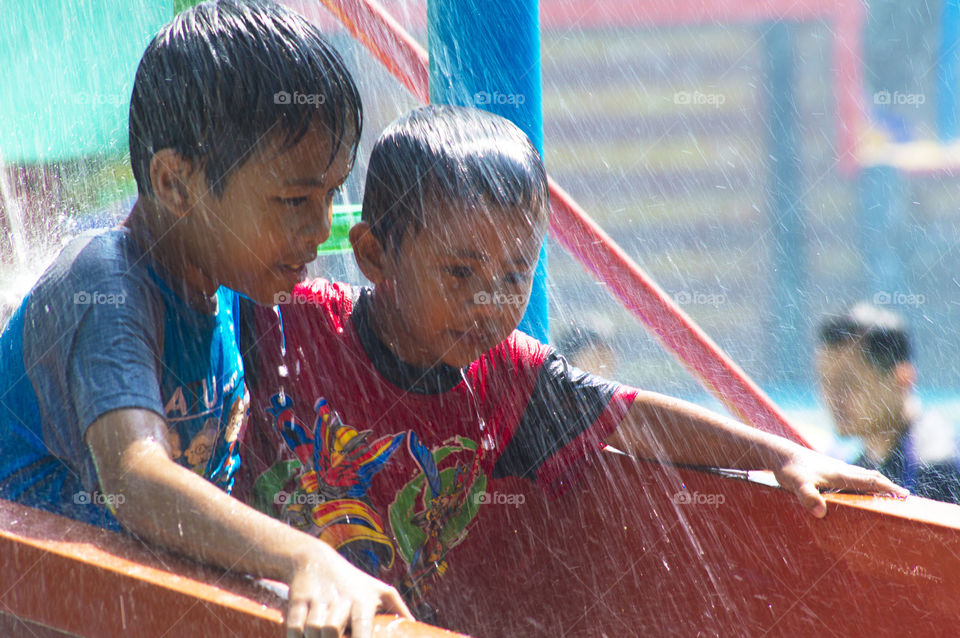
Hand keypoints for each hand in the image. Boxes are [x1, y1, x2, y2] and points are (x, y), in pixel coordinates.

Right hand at [285, 544, 412, 637]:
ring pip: (312, 630)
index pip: (361, 625)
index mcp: (362, 600)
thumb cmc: (353, 582)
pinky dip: (295, 636)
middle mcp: (340, 599)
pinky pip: (294, 627)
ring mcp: (317, 599)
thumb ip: (397, 608)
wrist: (315, 559)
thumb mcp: (378, 590)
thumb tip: (416, 625)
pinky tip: (303, 636)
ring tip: (319, 637)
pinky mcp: (298, 599)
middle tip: (335, 637)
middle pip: (330, 630)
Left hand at [772, 447, 909, 517]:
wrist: (779, 454)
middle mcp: (841, 470)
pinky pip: (851, 477)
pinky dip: (862, 483)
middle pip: (870, 477)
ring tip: (887, 493)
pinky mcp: (827, 471)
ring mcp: (835, 469)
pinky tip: (859, 490)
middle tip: (904, 495)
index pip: (870, 480)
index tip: (905, 495)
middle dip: (887, 486)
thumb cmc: (789, 470)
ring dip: (876, 483)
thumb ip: (808, 497)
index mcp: (841, 474)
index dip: (888, 487)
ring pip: (861, 475)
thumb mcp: (797, 485)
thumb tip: (821, 512)